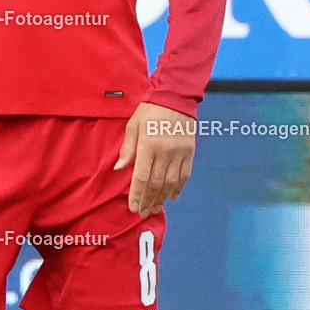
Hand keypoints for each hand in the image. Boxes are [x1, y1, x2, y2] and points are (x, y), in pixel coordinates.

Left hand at [115, 102, 194, 217]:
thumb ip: (128, 148)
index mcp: (148, 145)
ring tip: (155, 207)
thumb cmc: (150, 110)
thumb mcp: (133, 125)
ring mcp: (179, 154)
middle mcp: (165, 152)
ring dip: (162, 198)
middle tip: (143, 212)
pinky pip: (184, 175)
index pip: (141, 177)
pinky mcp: (189, 153)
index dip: (136, 194)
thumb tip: (119, 169)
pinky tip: (172, 197)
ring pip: (171, 183)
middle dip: (148, 200)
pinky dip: (178, 188)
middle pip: (156, 184)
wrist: (176, 97)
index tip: (133, 207)